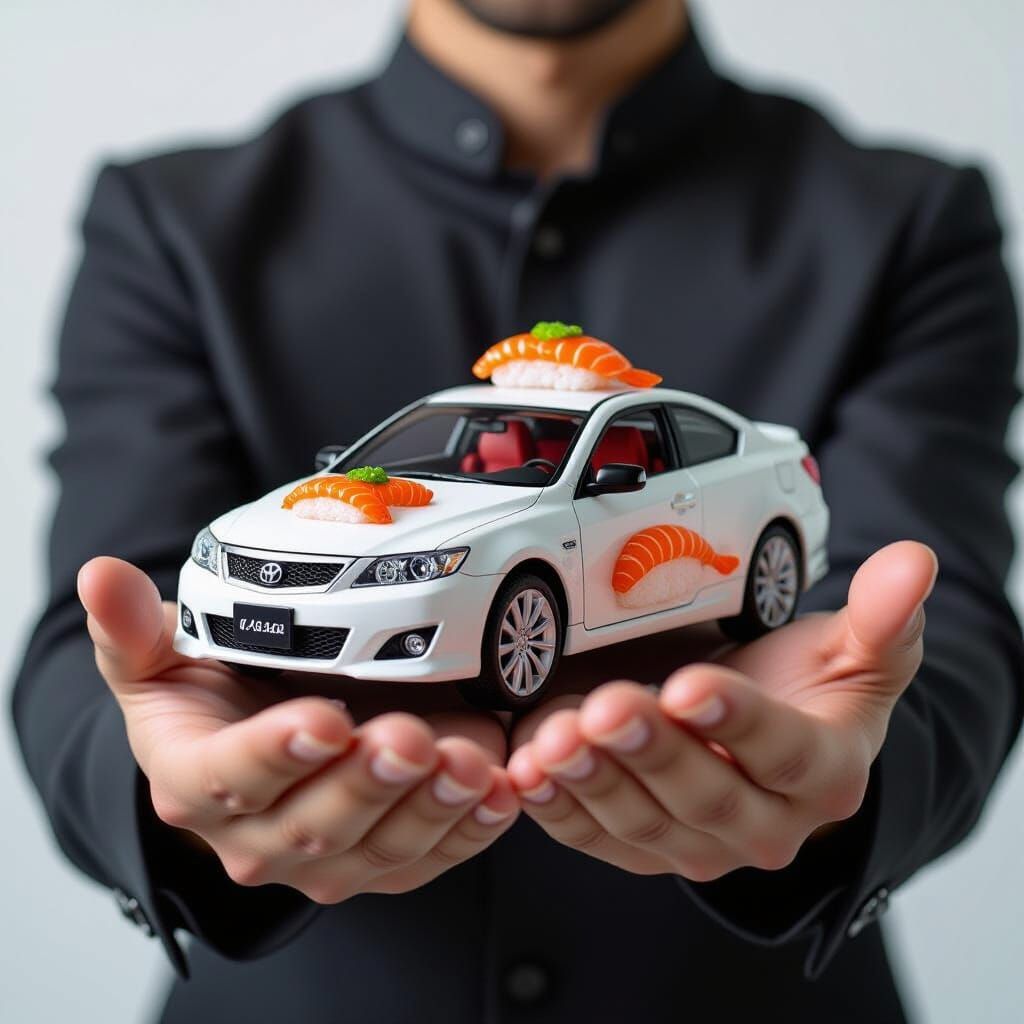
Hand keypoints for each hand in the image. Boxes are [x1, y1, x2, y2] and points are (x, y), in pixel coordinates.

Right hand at [78, 557, 517, 903]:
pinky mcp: (387, 858)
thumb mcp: (163, 658)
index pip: (230, 780)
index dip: (274, 754)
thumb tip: (100, 574)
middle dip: (367, 781)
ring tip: (468, 760)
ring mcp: (329, 856)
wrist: (257, 737)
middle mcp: (261, 837)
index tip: (319, 720)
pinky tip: (501, 790)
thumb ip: (134, 626)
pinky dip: (472, 827)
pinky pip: (433, 855)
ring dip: (430, 805)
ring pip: (382, 846)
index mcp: (199, 784)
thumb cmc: (213, 695)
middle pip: (315, 824)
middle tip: (408, 736)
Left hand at [506, 541, 935, 879]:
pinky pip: (592, 835)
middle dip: (649, 749)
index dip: (736, 719)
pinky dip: (556, 807)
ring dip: (592, 779)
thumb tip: (912, 562)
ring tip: (555, 738)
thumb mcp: (853, 651)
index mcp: (821, 774)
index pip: (782, 751)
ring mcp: (692, 842)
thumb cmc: (804, 689)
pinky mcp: (636, 845)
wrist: (762, 741)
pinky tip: (527, 771)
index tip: (691, 683)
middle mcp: (759, 824)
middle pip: (702, 793)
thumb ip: (880, 616)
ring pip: (638, 820)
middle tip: (607, 707)